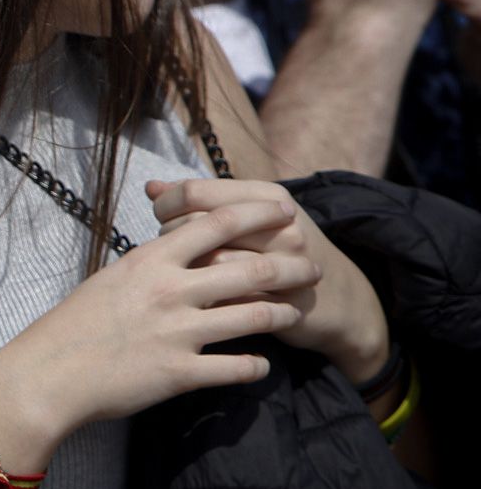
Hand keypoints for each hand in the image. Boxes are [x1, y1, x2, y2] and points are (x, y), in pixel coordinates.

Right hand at [0, 198, 317, 467]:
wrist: (49, 374)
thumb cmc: (75, 323)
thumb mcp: (113, 278)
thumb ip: (152, 262)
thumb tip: (179, 247)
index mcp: (151, 260)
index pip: (218, 222)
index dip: (259, 213)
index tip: (285, 211)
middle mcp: (171, 291)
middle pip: (252, 268)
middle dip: (292, 265)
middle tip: (311, 266)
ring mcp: (179, 333)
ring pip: (256, 315)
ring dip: (284, 313)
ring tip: (293, 312)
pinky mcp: (181, 372)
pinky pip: (239, 368)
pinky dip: (257, 365)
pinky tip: (261, 363)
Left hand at [148, 177, 388, 381]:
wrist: (338, 297)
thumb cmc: (281, 248)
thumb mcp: (251, 214)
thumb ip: (201, 200)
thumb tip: (151, 187)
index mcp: (268, 195)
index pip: (194, 192)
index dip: (165, 206)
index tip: (161, 219)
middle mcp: (281, 226)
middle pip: (196, 226)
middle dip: (170, 239)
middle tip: (169, 252)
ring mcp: (286, 265)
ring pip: (209, 263)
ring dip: (184, 271)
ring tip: (183, 273)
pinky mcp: (282, 301)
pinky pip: (225, 298)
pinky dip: (204, 298)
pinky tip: (197, 298)